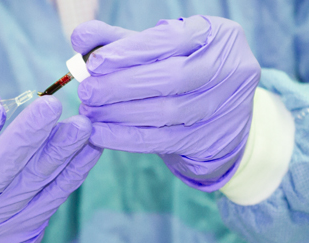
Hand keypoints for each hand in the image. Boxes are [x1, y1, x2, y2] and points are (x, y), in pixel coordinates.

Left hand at [72, 16, 259, 190]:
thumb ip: (118, 40)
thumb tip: (80, 38)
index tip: (94, 63)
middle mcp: (229, 68)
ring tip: (90, 112)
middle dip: (121, 86)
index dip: (129, 52)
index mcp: (217, 35)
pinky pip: (162, 141)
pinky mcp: (211, 139)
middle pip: (170, 79)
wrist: (219, 113)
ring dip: (119, 114)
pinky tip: (100, 134)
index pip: (170, 40)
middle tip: (87, 92)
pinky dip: (126, 138)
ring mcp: (224, 107)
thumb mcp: (156, 50)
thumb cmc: (180, 70)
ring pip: (165, 113)